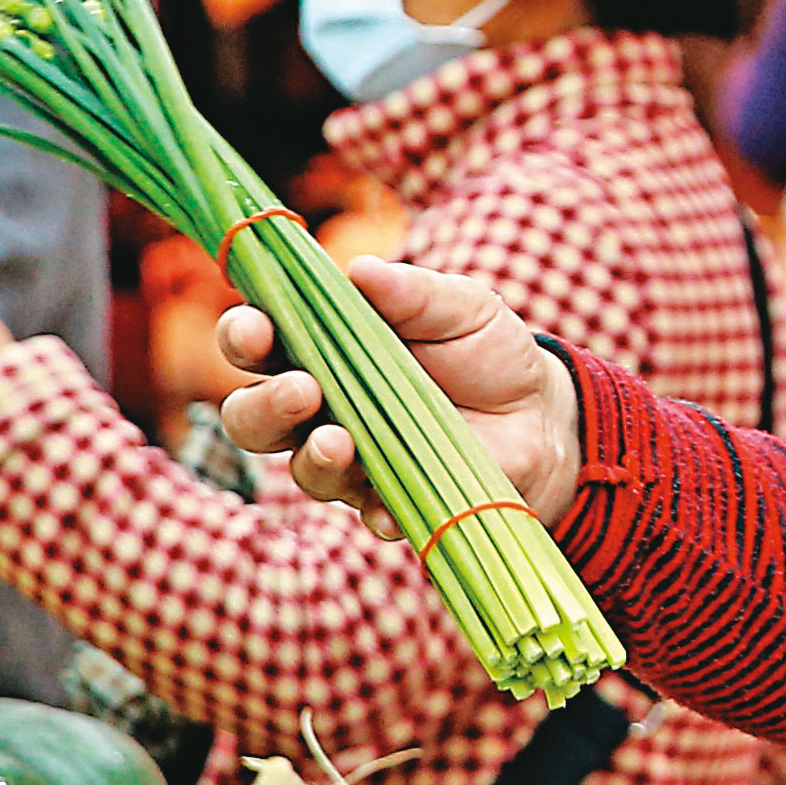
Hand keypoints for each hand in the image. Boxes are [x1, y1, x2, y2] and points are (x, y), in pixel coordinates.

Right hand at [215, 256, 578, 527]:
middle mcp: (320, 408)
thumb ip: (412, 292)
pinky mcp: (390, 501)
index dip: (245, 335)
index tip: (256, 328)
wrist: (540, 414)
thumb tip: (362, 270)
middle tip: (301, 389)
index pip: (258, 341)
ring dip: (313, 456)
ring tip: (337, 440)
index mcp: (321, 347)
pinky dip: (378, 511)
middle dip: (263, 404)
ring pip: (302, 469)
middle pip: (253, 416)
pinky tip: (390, 506)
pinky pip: (370, 514)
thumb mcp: (462, 307)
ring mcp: (350, 460)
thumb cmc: (486, 349)